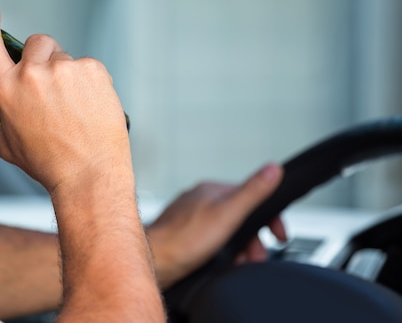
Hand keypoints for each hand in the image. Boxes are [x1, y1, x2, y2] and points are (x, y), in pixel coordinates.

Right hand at [0, 5, 131, 194]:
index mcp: (7, 89)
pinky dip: (87, 81)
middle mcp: (34, 74)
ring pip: (62, 55)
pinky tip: (87, 105)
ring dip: (64, 72)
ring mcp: (66, 69)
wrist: (90, 174)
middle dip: (39, 59)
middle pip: (34, 43)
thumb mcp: (5, 148)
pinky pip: (85, 65)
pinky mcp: (93, 69)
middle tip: (49, 90)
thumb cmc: (49, 163)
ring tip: (72, 105)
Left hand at [147, 164, 286, 287]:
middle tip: (256, 258)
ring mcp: (190, 217)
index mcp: (212, 191)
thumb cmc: (184, 240)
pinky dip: (222, 253)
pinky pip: (211, 241)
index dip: (269, 217)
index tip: (279, 236)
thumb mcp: (227, 215)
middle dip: (253, 240)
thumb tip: (273, 168)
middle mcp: (199, 200)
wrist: (153, 262)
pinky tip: (221, 264)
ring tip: (240, 264)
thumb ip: (252, 193)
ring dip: (239, 249)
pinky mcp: (183, 235)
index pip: (251, 197)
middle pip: (239, 217)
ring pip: (226, 230)